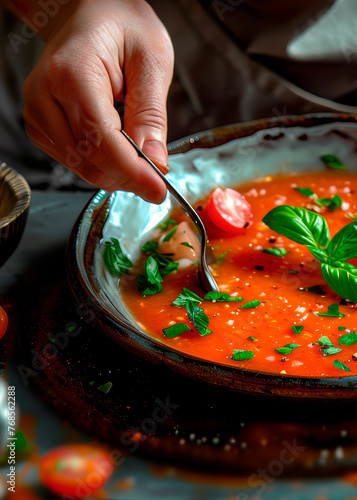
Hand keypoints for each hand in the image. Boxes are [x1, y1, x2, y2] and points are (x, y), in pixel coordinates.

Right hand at [22, 0, 173, 202]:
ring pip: (79, 166)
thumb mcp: (152, 61)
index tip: (158, 190)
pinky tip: (118, 148)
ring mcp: (38, 113)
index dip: (131, 172)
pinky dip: (101, 164)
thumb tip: (154, 162)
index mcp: (71, 74)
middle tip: (157, 179)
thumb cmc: (122, 27)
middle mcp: (44, 96)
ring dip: (115, 172)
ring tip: (139, 155)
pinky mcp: (41, 126)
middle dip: (126, 177)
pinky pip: (74, 160)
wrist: (91, 13)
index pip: (100, 140)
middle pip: (87, 160)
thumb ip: (151, 115)